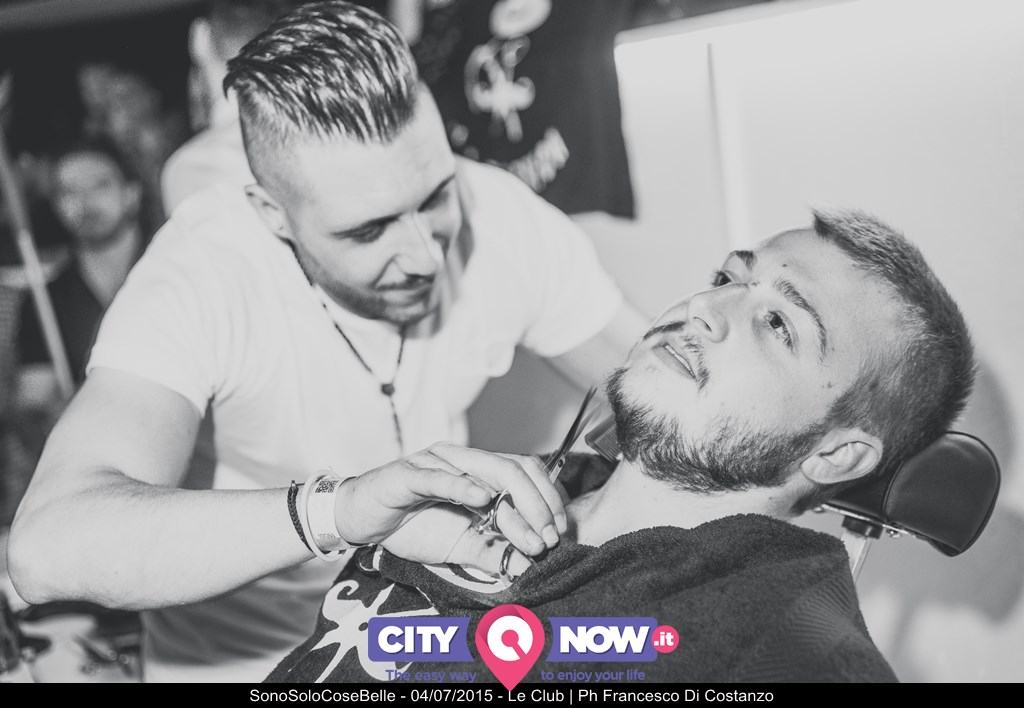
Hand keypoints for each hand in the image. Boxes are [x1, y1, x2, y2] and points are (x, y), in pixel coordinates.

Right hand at [335, 443, 566, 555]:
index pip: (527, 473)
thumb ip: (493, 553)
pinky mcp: (409, 472)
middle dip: (539, 504)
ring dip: (514, 504)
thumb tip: (529, 567)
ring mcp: (438, 462)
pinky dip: (463, 486)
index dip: (549, 500)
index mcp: (480, 471)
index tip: (559, 533)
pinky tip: (483, 500)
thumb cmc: (412, 526)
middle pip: (515, 468)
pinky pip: (440, 476)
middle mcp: (464, 459)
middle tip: (548, 538)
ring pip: (487, 471)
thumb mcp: (461, 546)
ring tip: (528, 532)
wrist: (362, 520)